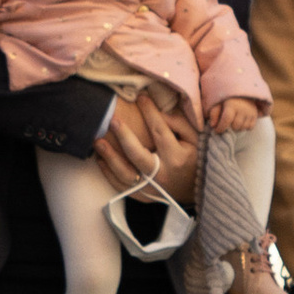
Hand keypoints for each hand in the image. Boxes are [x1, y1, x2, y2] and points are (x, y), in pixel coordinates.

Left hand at [94, 92, 198, 206]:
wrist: (196, 192)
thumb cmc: (194, 160)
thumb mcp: (194, 139)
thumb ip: (179, 122)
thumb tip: (159, 109)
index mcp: (176, 158)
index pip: (159, 131)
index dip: (150, 112)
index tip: (141, 97)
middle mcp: (161, 174)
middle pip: (137, 154)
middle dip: (123, 136)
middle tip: (113, 120)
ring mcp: (150, 188)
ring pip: (124, 174)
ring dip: (109, 157)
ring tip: (98, 141)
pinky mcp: (141, 196)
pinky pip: (121, 186)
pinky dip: (108, 173)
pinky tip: (100, 159)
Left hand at [208, 96, 259, 132]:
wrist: (241, 92)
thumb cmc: (227, 99)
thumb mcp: (217, 103)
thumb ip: (213, 113)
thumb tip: (213, 125)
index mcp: (232, 104)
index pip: (227, 119)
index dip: (221, 127)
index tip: (217, 130)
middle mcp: (243, 109)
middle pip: (236, 126)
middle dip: (229, 128)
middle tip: (226, 125)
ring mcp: (250, 112)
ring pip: (243, 128)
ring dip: (237, 128)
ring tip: (233, 123)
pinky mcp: (255, 115)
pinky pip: (250, 127)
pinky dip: (245, 127)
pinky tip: (240, 122)